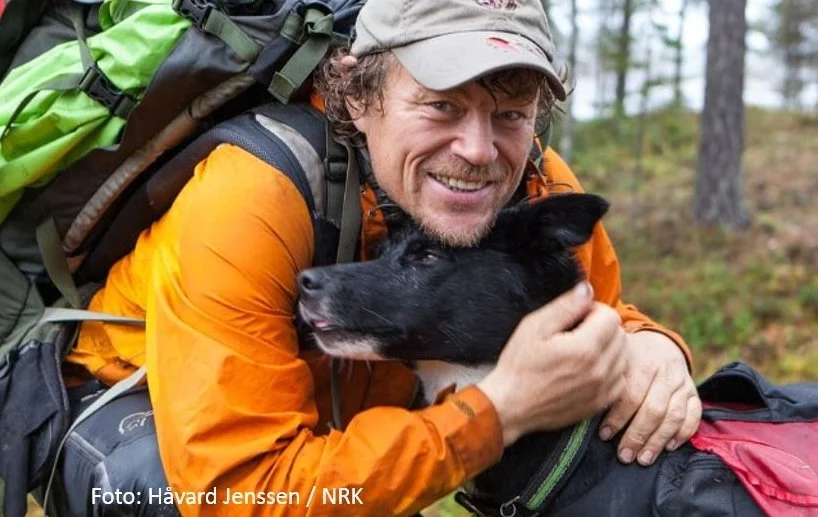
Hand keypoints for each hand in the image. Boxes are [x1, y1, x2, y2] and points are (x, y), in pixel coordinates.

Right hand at [478, 283, 628, 445]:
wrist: (511, 406)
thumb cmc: (519, 365)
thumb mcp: (534, 327)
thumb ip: (565, 306)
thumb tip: (587, 290)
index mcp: (585, 348)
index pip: (611, 316)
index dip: (593, 310)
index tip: (575, 317)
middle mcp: (600, 370)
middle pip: (620, 335)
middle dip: (602, 327)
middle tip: (576, 331)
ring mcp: (602, 389)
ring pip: (623, 356)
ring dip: (608, 347)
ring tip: (581, 350)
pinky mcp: (599, 403)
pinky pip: (620, 379)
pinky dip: (610, 369)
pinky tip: (588, 368)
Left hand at [598, 331, 700, 465]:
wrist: (658, 343)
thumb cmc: (627, 358)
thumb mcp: (615, 359)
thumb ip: (605, 379)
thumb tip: (585, 406)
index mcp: (642, 362)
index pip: (631, 395)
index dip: (618, 418)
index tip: (604, 435)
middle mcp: (664, 371)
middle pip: (654, 409)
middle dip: (638, 436)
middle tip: (625, 456)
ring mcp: (682, 382)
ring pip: (674, 415)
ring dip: (658, 440)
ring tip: (644, 459)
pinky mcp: (693, 391)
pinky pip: (694, 415)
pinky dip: (683, 433)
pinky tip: (669, 447)